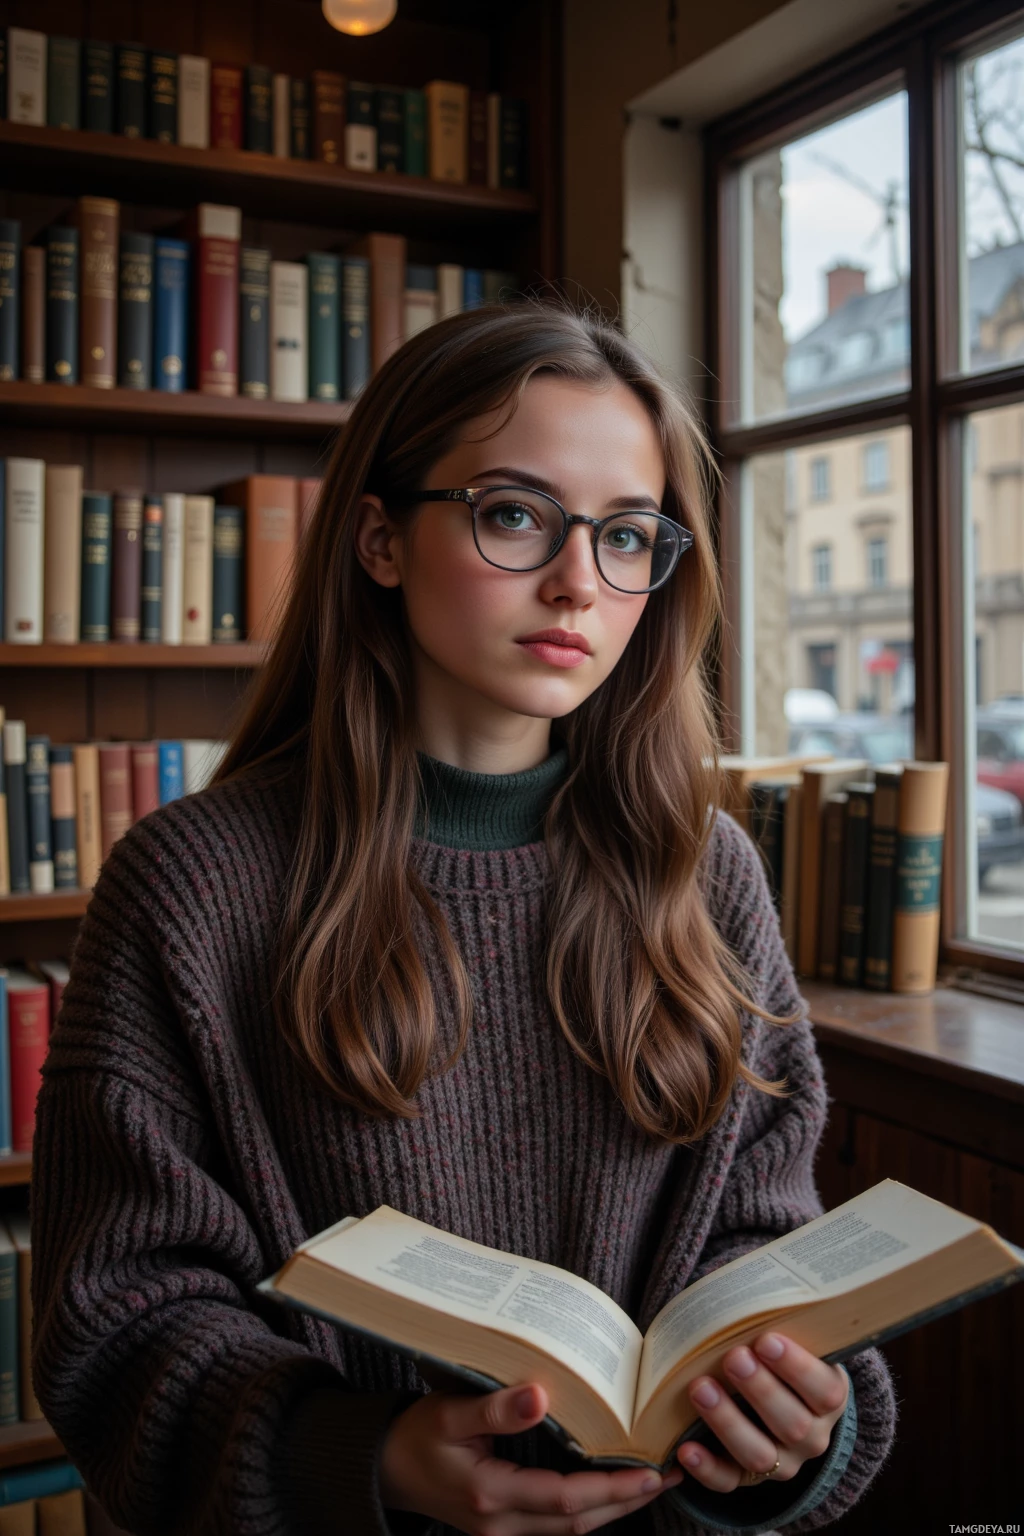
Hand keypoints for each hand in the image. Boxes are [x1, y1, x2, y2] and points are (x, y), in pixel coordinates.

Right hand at [379, 1381, 682, 1534]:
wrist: (384, 1470)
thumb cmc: (416, 1436)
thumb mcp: (449, 1414)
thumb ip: (494, 1409)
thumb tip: (540, 1396)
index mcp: (491, 1496)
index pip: (566, 1501)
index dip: (612, 1488)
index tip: (651, 1472)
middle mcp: (501, 1525)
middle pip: (579, 1524)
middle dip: (626, 1501)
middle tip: (669, 1475)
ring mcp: (503, 1532)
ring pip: (572, 1530)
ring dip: (613, 1508)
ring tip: (652, 1481)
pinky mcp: (504, 1527)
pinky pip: (557, 1525)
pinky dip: (589, 1509)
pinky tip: (611, 1489)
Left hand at [676, 1333, 848, 1491]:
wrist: (780, 1398)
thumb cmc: (779, 1358)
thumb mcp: (791, 1341)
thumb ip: (776, 1324)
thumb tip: (740, 1293)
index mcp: (828, 1398)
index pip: (824, 1390)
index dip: (798, 1368)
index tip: (766, 1340)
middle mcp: (810, 1437)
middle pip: (793, 1424)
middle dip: (760, 1390)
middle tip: (733, 1357)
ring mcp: (781, 1463)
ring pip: (760, 1455)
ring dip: (729, 1423)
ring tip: (700, 1388)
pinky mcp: (746, 1479)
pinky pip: (728, 1482)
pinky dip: (707, 1468)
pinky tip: (686, 1448)